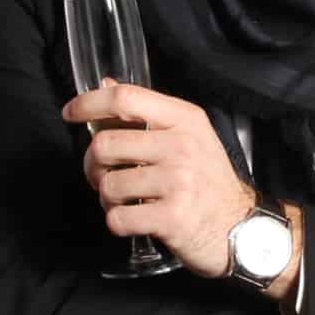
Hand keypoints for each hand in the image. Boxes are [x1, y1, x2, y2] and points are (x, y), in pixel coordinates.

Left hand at [60, 78, 255, 279]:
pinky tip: (134, 220)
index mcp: (185, 120)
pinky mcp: (172, 217)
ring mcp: (178, 182)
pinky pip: (117, 218)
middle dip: (93, 165)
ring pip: (108, 184)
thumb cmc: (209, 183)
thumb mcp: (189, 137)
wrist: (242, 229)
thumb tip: (106, 84)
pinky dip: (118, 222)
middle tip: (103, 176)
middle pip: (105, 144)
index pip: (126, 98)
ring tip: (126, 201)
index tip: (71, 113)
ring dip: (107, 198)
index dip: (89, 103)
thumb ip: (148, 113)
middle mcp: (182, 146)